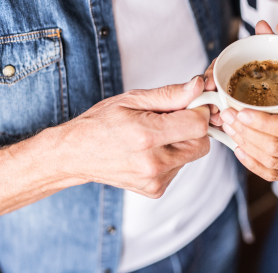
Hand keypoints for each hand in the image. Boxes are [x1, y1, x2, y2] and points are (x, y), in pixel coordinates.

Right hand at [57, 76, 210, 197]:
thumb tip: (198, 87)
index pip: (199, 125)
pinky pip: (179, 168)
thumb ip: (170, 94)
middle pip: (201, 143)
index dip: (198, 111)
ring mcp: (155, 180)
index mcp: (147, 136)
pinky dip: (172, 157)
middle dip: (192, 128)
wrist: (76, 154)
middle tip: (169, 119)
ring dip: (182, 142)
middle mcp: (153, 163)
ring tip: (154, 136)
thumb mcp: (133, 99)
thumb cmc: (101, 122)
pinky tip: (150, 151)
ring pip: (192, 156)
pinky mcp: (156, 190)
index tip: (187, 105)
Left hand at [217, 21, 277, 180]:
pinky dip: (251, 162)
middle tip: (227, 114)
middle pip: (276, 146)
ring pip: (270, 160)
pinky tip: (237, 147)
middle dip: (248, 131)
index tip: (242, 110)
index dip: (264, 123)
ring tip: (228, 125)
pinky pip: (270, 173)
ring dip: (245, 143)